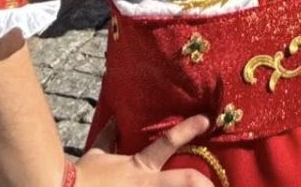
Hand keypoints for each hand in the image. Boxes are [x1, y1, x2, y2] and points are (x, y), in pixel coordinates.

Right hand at [79, 115, 212, 184]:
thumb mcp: (95, 156)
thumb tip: (112, 120)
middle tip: (217, 184)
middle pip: (186, 180)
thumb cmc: (82, 177)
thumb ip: (108, 139)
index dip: (189, 129)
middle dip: (205, 182)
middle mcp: (146, 185)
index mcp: (139, 168)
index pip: (167, 143)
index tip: (207, 120)